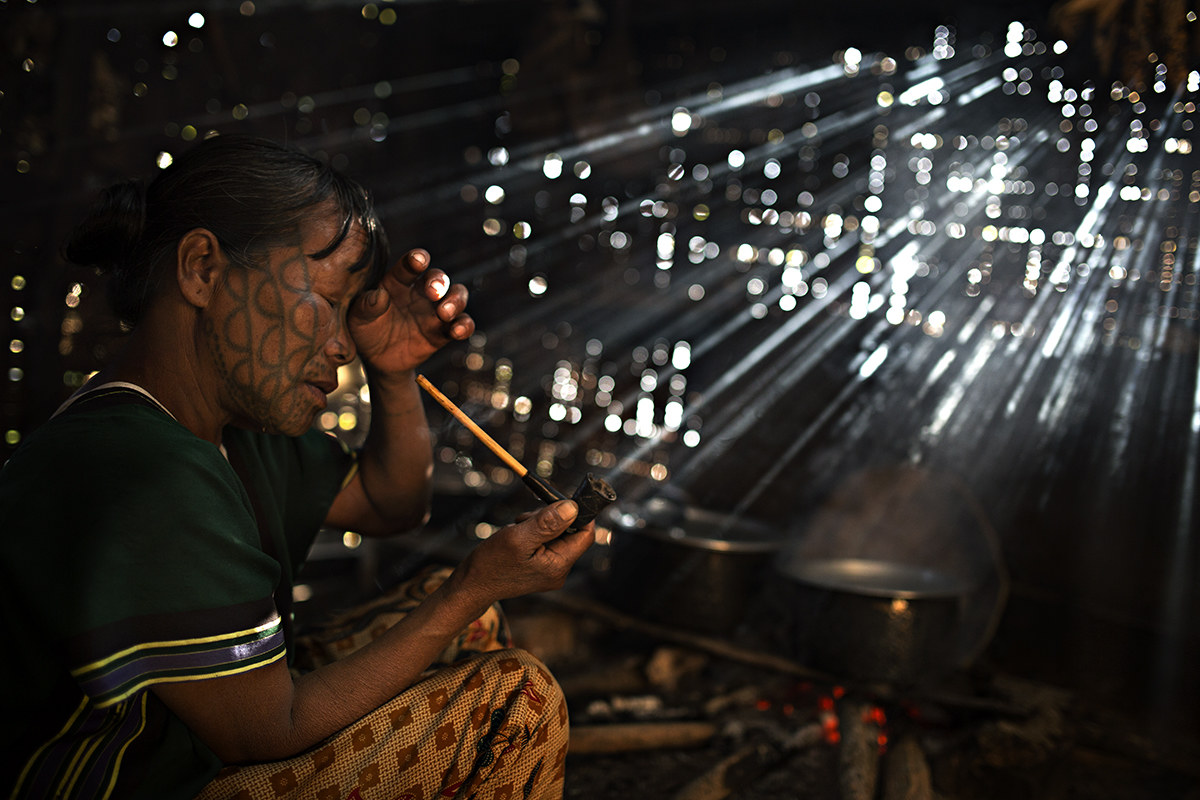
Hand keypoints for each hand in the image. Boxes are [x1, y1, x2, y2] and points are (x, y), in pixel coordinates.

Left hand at [348, 248, 473, 374]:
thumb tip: (379, 295)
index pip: (410, 265)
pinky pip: (462, 324)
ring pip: (457, 296)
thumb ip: (365, 305)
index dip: (417, 259)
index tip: (418, 261)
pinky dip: (464, 326)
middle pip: (438, 277)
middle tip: (433, 293)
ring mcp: (434, 312)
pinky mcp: (443, 332)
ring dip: (456, 301)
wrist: (377, 361)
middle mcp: (420, 293)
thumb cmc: (365, 331)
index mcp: (398, 282)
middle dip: (439, 281)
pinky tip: (457, 331)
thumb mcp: (357, 318)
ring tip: (444, 313)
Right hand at [450, 500, 594, 607]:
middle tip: (525, 521)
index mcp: (559, 565)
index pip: (585, 535)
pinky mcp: (538, 564)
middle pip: (569, 531)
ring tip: (516, 530)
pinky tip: (515, 537)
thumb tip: (572, 508)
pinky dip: (531, 532)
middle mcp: (558, 569)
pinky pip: (543, 540)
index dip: (579, 514)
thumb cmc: (490, 565)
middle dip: (549, 519)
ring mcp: (548, 568)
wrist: (470, 586)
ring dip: (537, 524)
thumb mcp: (518, 538)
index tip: (560, 500)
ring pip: (555, 533)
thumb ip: (547, 523)